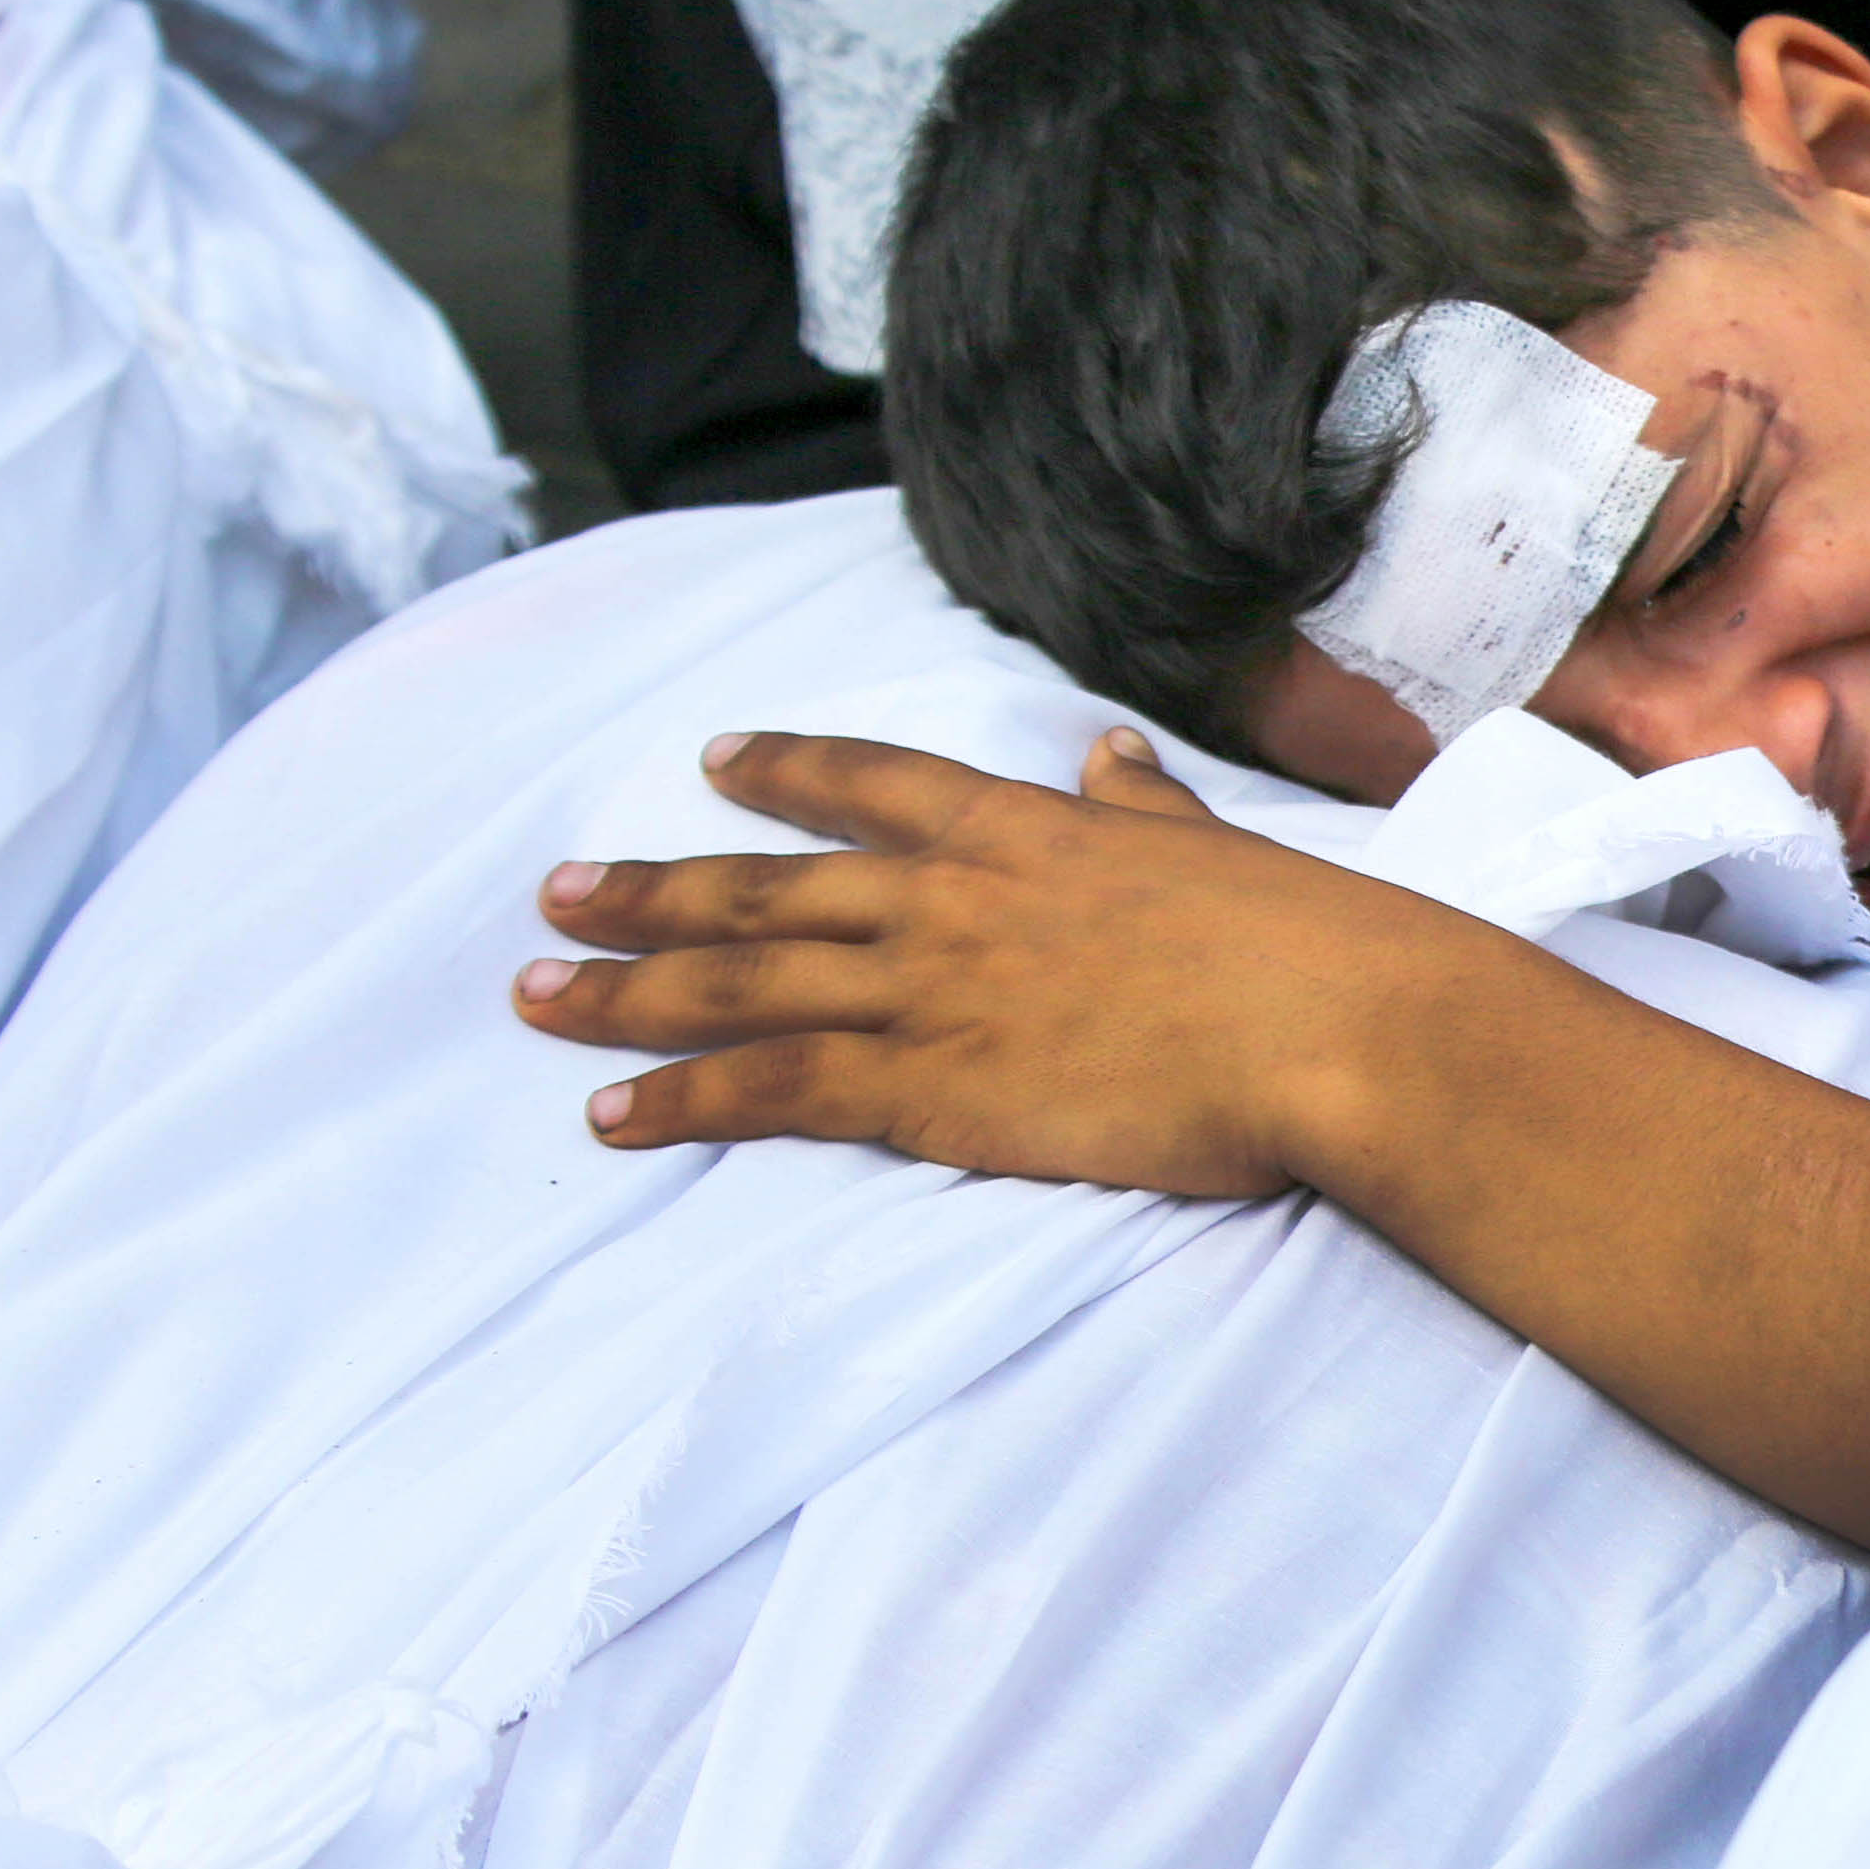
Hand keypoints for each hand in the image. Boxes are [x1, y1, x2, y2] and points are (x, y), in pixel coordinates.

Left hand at [511, 726, 1475, 1195]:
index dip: (784, 771)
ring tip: (538, 994)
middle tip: (557, 890)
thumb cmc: (1307, 946)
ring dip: (626, 989)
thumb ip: (1144, 808)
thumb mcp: (1215, 849)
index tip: (713, 762)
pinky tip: (612, 1114)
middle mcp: (950, 899)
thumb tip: (1110, 754)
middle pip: (765, 887)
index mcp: (1024, 830)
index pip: (871, 782)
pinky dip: (682, 1098)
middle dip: (651, 888)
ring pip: (739, 982)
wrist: (1332, 1030)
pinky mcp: (929, 1091)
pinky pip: (773, 1089)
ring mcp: (931, 992)